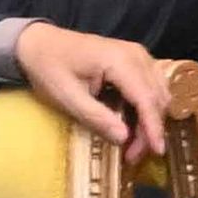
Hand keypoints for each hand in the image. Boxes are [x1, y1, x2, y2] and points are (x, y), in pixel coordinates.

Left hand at [7, 18, 168, 154]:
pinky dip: (148, 105)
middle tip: (134, 154)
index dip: (153, 126)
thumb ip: (96, 116)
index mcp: (120, 61)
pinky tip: (135, 121)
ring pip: (159, 91)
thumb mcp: (66, 96)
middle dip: (151, 127)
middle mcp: (137, 54)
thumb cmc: (49, 68)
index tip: (157, 151)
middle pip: (157, 96)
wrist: (38, 42)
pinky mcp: (136, 58)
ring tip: (135, 142)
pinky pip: (152, 84)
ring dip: (151, 118)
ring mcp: (139, 54)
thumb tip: (124, 138)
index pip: (146, 98)